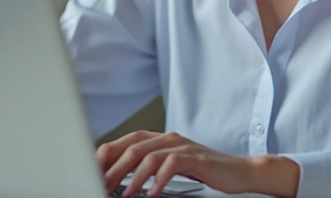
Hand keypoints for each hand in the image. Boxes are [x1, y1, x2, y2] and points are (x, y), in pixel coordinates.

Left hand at [96, 130, 298, 197]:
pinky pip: (172, 165)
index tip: (91, 172)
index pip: (125, 141)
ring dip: (133, 176)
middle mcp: (168, 138)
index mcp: (159, 139)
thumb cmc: (205, 172)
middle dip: (113, 167)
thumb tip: (120, 180)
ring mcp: (182, 146)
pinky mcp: (196, 158)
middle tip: (101, 185)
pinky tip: (152, 193)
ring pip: (148, 155)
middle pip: (132, 147)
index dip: (106, 156)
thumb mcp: (172, 168)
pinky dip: (159, 180)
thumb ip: (148, 168)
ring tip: (123, 194)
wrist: (239, 172)